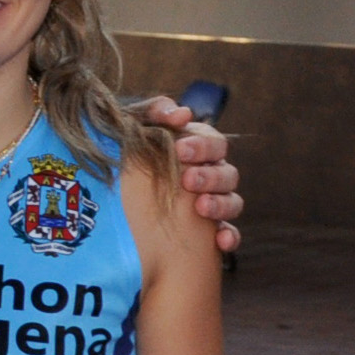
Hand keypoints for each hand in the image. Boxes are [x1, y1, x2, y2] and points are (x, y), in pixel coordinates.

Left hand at [140, 96, 242, 255]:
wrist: (122, 224)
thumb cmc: (131, 173)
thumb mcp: (134, 142)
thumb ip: (153, 115)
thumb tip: (180, 112)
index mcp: (197, 153)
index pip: (213, 141)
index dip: (201, 144)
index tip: (179, 149)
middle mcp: (211, 178)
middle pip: (227, 172)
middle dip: (209, 175)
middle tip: (187, 180)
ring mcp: (214, 207)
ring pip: (233, 202)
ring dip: (220, 204)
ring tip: (200, 207)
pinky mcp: (211, 236)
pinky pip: (232, 236)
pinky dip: (229, 237)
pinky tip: (220, 241)